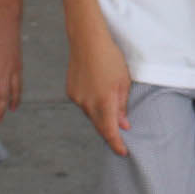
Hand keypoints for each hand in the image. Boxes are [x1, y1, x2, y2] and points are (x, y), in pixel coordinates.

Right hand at [66, 31, 136, 154]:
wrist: (87, 40)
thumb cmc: (110, 58)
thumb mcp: (123, 81)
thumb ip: (122, 105)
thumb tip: (123, 124)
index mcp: (103, 101)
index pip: (110, 131)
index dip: (116, 144)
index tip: (123, 152)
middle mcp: (87, 103)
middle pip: (99, 126)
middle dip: (110, 132)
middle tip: (121, 138)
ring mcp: (77, 98)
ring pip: (91, 115)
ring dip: (101, 117)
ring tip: (111, 110)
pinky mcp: (71, 92)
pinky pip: (84, 104)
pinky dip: (92, 105)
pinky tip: (98, 95)